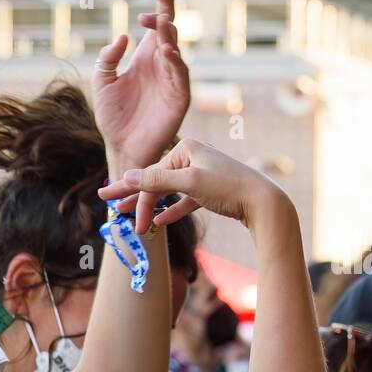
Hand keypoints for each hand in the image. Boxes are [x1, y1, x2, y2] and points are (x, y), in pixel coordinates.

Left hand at [93, 0, 190, 171]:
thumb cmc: (113, 118)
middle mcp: (162, 66)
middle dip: (168, 13)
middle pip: (170, 33)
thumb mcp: (102, 83)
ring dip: (170, 37)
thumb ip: (108, 59)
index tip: (145, 8)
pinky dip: (176, 63)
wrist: (121, 148)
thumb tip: (122, 36)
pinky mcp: (178, 98)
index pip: (156, 29)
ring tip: (162, 23)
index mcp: (146, 59)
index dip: (156, 13)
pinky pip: (180, 77)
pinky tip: (167, 52)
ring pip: (176, 52)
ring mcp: (172, 81)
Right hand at [97, 138, 287, 232]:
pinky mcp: (210, 191)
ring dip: (150, 206)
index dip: (131, 194)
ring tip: (131, 218)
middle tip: (107, 202)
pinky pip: (184, 201)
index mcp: (186, 149)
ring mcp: (202, 174)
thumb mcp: (190, 183)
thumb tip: (127, 175)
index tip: (111, 208)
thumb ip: (157, 180)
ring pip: (168, 191)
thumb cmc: (228, 188)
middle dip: (133, 195)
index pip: (150, 175)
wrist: (263, 202)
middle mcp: (193, 157)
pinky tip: (160, 222)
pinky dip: (172, 211)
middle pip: (155, 180)